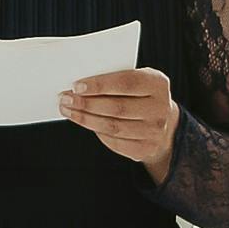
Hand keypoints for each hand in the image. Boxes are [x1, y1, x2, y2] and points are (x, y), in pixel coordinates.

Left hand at [55, 64, 179, 176]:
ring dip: (85, 119)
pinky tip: (85, 123)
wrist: (162, 120)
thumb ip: (115, 79)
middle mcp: (160, 108)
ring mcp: (155, 131)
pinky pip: (115, 141)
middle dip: (87, 103)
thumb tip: (80, 86)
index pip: (126, 82)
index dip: (99, 85)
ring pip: (112, 126)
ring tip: (68, 110)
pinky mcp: (146, 148)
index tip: (77, 86)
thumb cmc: (141, 94)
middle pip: (117, 107)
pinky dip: (96, 132)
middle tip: (66, 99)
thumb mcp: (137, 79)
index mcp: (158, 84)